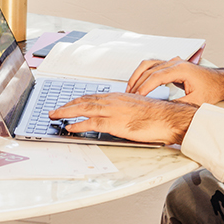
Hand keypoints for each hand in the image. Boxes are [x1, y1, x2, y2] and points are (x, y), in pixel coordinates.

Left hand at [48, 92, 196, 145]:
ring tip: (55, 116)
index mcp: (118, 97)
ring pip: (84, 109)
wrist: (168, 117)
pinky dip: (79, 124)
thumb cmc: (156, 115)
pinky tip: (70, 127)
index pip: (92, 97)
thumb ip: (123, 110)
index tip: (67, 103)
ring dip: (67, 112)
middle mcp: (113, 101)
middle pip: (84, 100)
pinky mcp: (116, 123)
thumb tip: (115, 116)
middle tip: (54, 110)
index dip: (77, 100)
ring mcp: (114, 111)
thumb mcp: (136, 108)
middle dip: (67, 105)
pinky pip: (92, 123)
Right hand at [127, 58, 223, 104]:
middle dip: (138, 83)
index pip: (157, 76)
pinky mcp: (171, 65)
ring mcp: (172, 62)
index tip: (137, 96)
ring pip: (148, 64)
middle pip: (149, 69)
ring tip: (130, 89)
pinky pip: (152, 66)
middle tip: (130, 96)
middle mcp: (175, 62)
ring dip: (137, 76)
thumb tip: (164, 111)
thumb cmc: (211, 89)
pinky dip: (143, 73)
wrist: (220, 82)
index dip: (145, 86)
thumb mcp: (196, 101)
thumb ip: (179, 105)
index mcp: (181, 69)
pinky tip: (138, 82)